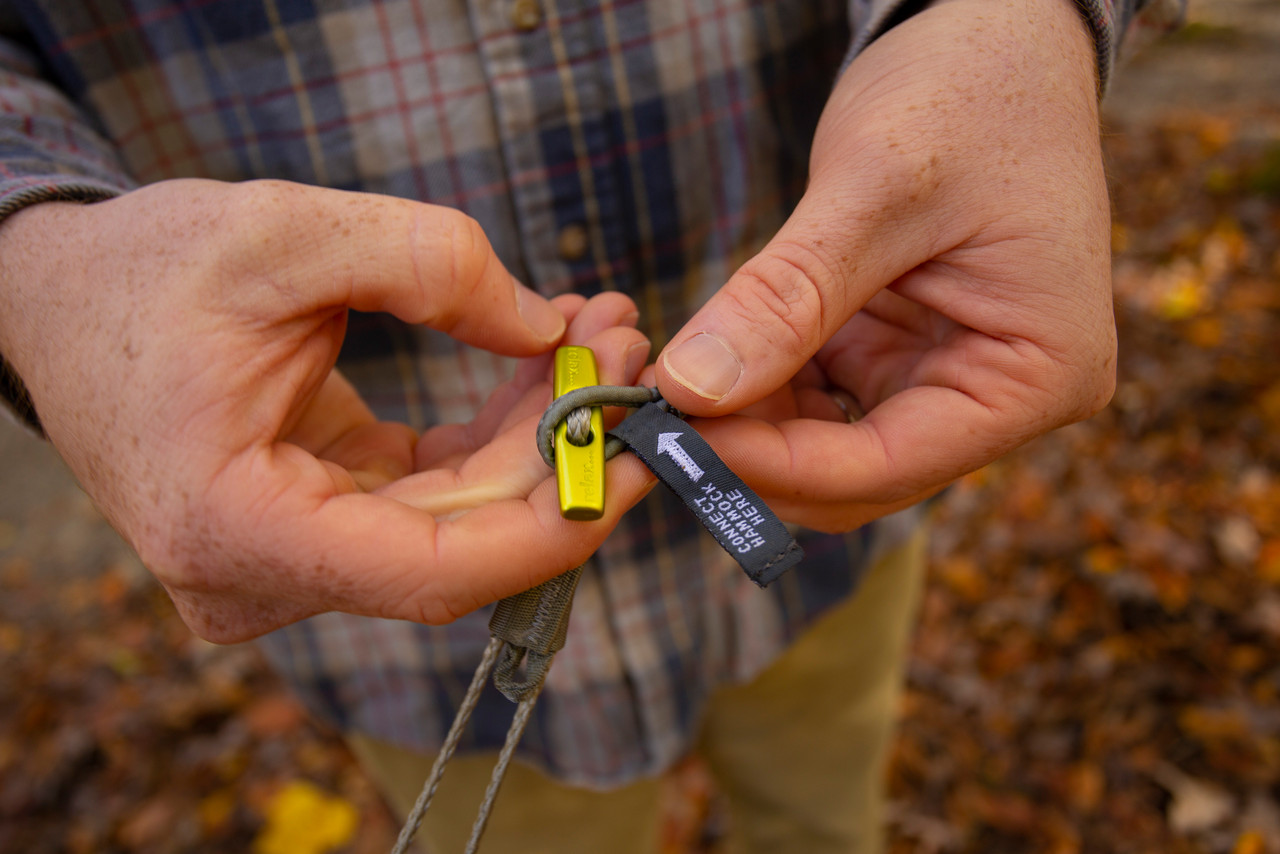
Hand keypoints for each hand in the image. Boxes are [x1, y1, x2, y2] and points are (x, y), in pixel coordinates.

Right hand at [0, 180, 653, 639]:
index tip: (635, 456)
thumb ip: (429, 265)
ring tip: (601, 333)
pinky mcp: (316, 524)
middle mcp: (263, 572)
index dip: (554, 525)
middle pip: (461, 542)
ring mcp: (292, 558)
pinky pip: (431, 492)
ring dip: (537, 433)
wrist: (61, 298)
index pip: (434, 574)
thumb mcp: (286, 235)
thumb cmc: (144, 270)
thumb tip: (551, 329)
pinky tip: (545, 356)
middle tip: (631, 352)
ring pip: (457, 518)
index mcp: (236, 527)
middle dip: (561, 451)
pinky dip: (493, 432)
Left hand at [653, 0, 1115, 531]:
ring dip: (746, 428)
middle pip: (856, 475)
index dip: (774, 466)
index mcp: (1038, 375)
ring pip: (827, 448)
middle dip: (754, 456)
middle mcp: (1002, 397)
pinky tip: (703, 359)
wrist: (994, 33)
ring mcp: (948, 378)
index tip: (675, 438)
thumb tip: (691, 390)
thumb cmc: (967, 90)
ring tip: (665, 384)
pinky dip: (758, 390)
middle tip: (652, 421)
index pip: (890, 466)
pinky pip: (818, 401)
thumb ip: (786, 297)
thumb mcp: (876, 189)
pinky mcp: (901, 354)